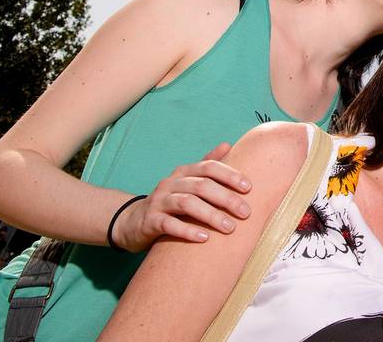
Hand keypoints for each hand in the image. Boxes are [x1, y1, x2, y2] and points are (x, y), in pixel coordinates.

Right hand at [113, 142, 252, 251]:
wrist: (133, 222)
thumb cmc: (170, 202)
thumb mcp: (187, 182)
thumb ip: (206, 165)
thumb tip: (228, 144)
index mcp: (183, 172)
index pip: (209, 167)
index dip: (230, 175)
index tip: (249, 188)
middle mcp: (170, 183)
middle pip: (201, 186)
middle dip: (226, 198)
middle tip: (246, 213)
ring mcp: (158, 201)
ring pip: (187, 203)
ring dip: (211, 215)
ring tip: (229, 228)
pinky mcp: (150, 221)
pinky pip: (169, 224)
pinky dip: (187, 230)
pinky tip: (204, 238)